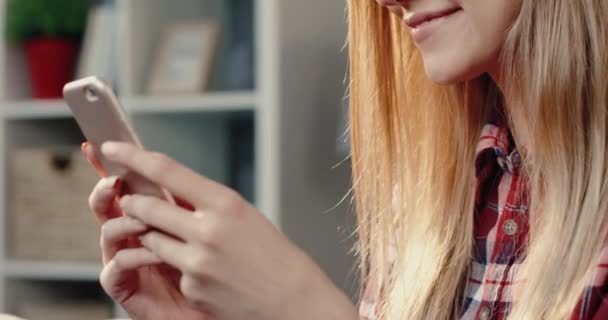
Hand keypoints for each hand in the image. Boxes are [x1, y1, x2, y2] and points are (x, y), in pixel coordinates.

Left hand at [99, 141, 357, 319]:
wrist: (292, 298)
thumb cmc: (274, 254)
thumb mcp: (244, 215)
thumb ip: (206, 203)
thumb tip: (171, 191)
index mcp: (224, 203)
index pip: (166, 171)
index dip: (133, 157)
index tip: (113, 148)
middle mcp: (207, 230)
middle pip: (146, 207)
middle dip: (133, 203)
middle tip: (132, 201)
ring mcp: (196, 262)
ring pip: (151, 240)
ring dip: (156, 237)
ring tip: (187, 243)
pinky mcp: (191, 287)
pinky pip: (171, 270)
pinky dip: (180, 268)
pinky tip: (208, 273)